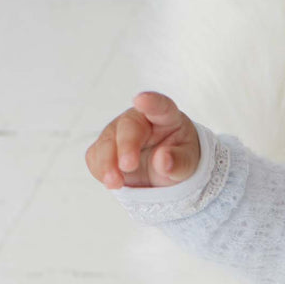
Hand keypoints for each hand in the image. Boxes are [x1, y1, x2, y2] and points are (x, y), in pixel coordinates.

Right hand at [85, 92, 200, 189]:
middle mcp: (139, 121)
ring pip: (107, 142)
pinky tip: (112, 182)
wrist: (164, 171)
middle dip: (126, 146)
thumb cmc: (178, 158)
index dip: (151, 103)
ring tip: (115, 183)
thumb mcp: (188, 164)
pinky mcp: (105, 149)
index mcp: (165, 117)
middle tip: (129, 165)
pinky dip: (101, 170)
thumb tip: (163, 160)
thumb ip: (179, 162)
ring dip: (107, 163)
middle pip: (128, 127)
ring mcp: (118, 133)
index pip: (160, 107)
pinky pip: (96, 157)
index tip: (142, 100)